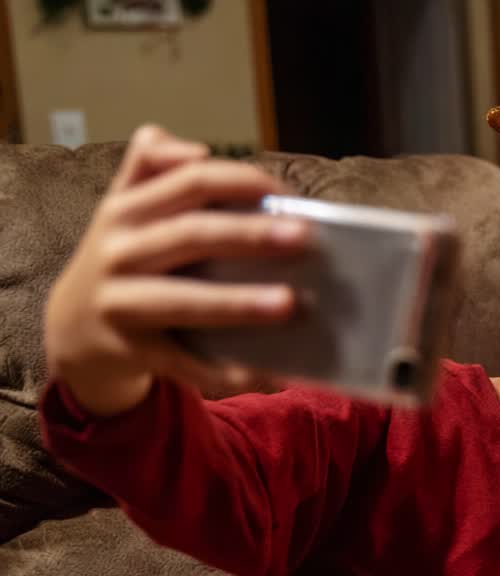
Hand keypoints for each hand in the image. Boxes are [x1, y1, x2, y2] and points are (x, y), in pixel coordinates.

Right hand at [44, 125, 308, 416]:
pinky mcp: (132, 351)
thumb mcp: (124, 207)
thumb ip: (152, 166)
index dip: (241, 181)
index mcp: (125, 210)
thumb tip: (195, 149)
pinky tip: (273, 376)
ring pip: (185, 300)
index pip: (189, 182)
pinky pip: (186, 364)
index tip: (287, 193)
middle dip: (249, 234)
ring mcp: (120, 304)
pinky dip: (229, 373)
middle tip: (303, 237)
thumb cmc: (122, 258)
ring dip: (239, 303)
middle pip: (191, 235)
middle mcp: (118, 252)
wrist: (71, 328)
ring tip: (290, 303)